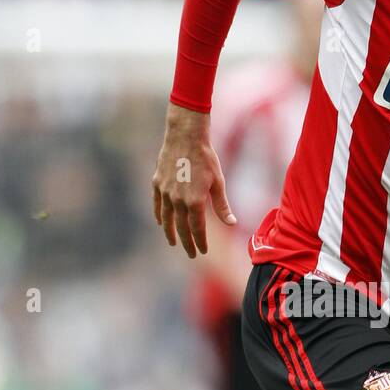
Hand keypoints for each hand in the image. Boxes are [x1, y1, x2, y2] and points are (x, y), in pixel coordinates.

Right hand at [152, 102, 236, 255]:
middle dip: (187, 242)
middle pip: (181, 228)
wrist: (185, 136)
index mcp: (195, 201)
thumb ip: (222, 206)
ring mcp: (165, 192)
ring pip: (166, 219)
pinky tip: (161, 222)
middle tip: (190, 254)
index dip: (200, 242)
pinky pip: (157, 205)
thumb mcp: (218, 182)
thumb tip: (232, 224)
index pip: (197, 229)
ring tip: (173, 242)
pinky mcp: (157, 183)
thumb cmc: (206, 158)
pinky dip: (159, 216)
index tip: (203, 251)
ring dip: (170, 233)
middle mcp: (178, 200)